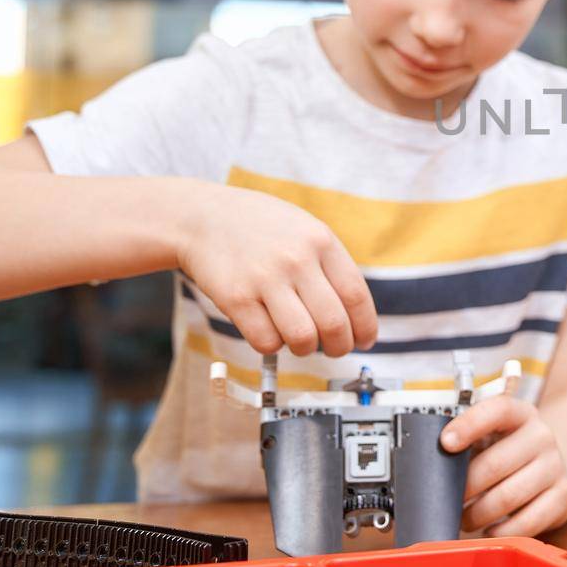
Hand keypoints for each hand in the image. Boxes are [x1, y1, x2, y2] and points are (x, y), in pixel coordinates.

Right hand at [175, 183, 376, 356]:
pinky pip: (266, 341)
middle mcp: (297, 259)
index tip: (364, 341)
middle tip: (335, 349)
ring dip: (306, 349)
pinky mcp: (236, 298)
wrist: (201, 217)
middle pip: (334, 323)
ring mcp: (266, 279)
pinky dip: (272, 346)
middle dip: (339, 346)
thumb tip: (355, 315)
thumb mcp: (304, 229)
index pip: (356, 296)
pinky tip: (269, 331)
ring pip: (303, 338)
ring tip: (300, 340)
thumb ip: (329, 264)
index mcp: (321, 241)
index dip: (364, 327)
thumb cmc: (260, 227)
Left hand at [441, 396, 566, 536]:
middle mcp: (541, 437)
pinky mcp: (562, 497)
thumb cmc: (511, 452)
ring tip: (464, 519)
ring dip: (477, 514)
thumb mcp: (495, 435)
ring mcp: (555, 467)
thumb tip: (433, 465)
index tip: (445, 443)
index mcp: (521, 414)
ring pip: (507, 498)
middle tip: (448, 499)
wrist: (556, 468)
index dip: (470, 425)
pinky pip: (526, 523)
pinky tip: (490, 530)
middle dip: (464, 487)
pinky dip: (502, 531)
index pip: (497, 410)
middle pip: (495, 464)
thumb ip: (470, 441)